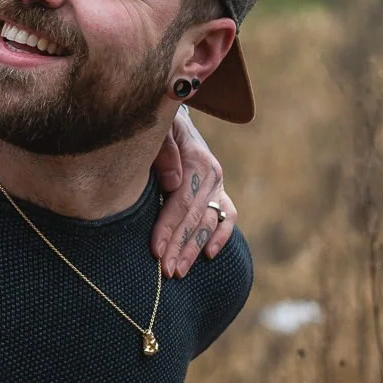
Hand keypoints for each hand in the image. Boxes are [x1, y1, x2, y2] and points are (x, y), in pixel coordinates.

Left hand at [151, 107, 237, 277]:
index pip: (182, 201)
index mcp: (196, 160)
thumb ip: (163, 151)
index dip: (168, 228)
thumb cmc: (157, 124)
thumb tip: (173, 182)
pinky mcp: (218, 191)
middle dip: (180, 247)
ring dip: (194, 249)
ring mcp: (217, 184)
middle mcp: (211, 174)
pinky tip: (209, 255)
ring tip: (178, 272)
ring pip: (209, 222)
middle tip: (166, 272)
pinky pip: (227, 216)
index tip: (155, 251)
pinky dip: (221, 236)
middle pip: (195, 217)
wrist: (171, 110)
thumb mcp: (157, 129)